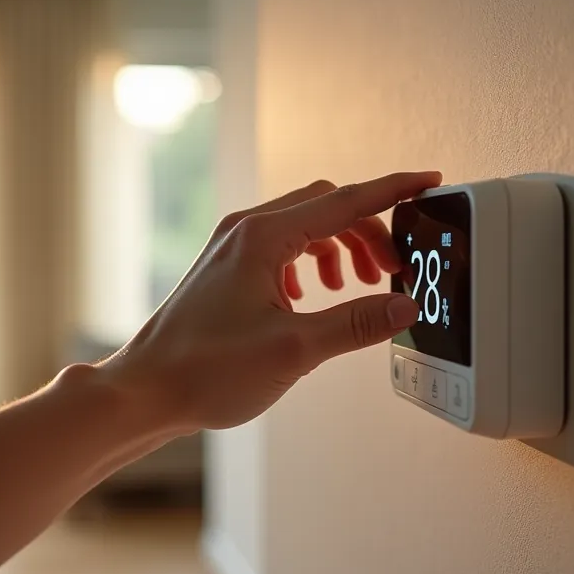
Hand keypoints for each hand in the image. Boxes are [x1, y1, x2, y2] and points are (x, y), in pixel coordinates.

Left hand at [102, 172, 440, 431]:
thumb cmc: (204, 370)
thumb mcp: (294, 350)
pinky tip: (311, 299)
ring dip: (340, 249)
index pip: (344, 200)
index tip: (427, 182)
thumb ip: (355, 324)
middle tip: (394, 271)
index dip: (392, 191)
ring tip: (357, 288)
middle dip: (368, 232)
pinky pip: (281, 248)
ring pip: (304, 227)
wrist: (145, 391)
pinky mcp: (224, 270)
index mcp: (263, 237)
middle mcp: (245, 231)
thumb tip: (403, 308)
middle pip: (327, 208)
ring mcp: (231, 249)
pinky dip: (309, 263)